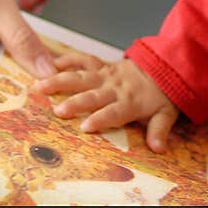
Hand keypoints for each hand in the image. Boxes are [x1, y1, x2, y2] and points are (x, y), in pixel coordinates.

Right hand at [34, 53, 179, 151]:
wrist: (164, 66)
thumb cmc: (161, 95)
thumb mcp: (166, 114)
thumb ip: (160, 130)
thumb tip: (159, 148)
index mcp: (130, 102)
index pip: (115, 112)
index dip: (101, 118)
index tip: (85, 127)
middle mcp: (115, 88)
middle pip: (93, 95)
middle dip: (76, 102)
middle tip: (57, 111)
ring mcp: (106, 75)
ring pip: (82, 76)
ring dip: (61, 81)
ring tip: (40, 86)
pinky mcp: (102, 66)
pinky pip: (84, 60)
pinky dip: (68, 59)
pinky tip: (50, 63)